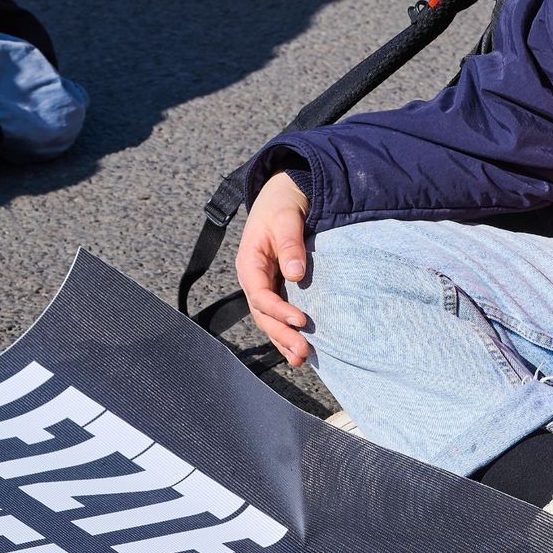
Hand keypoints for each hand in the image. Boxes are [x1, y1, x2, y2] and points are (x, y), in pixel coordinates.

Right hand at [235, 175, 312, 365]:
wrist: (283, 194)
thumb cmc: (282, 204)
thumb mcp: (285, 218)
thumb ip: (290, 244)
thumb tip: (296, 273)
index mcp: (249, 262)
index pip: (260, 294)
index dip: (278, 310)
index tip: (301, 321)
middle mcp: (254, 278)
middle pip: (263, 314)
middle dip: (282, 334)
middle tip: (303, 351)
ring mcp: (265, 284)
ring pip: (269, 319)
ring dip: (284, 340)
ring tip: (302, 358)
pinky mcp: (277, 287)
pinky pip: (278, 314)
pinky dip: (286, 332)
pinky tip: (299, 350)